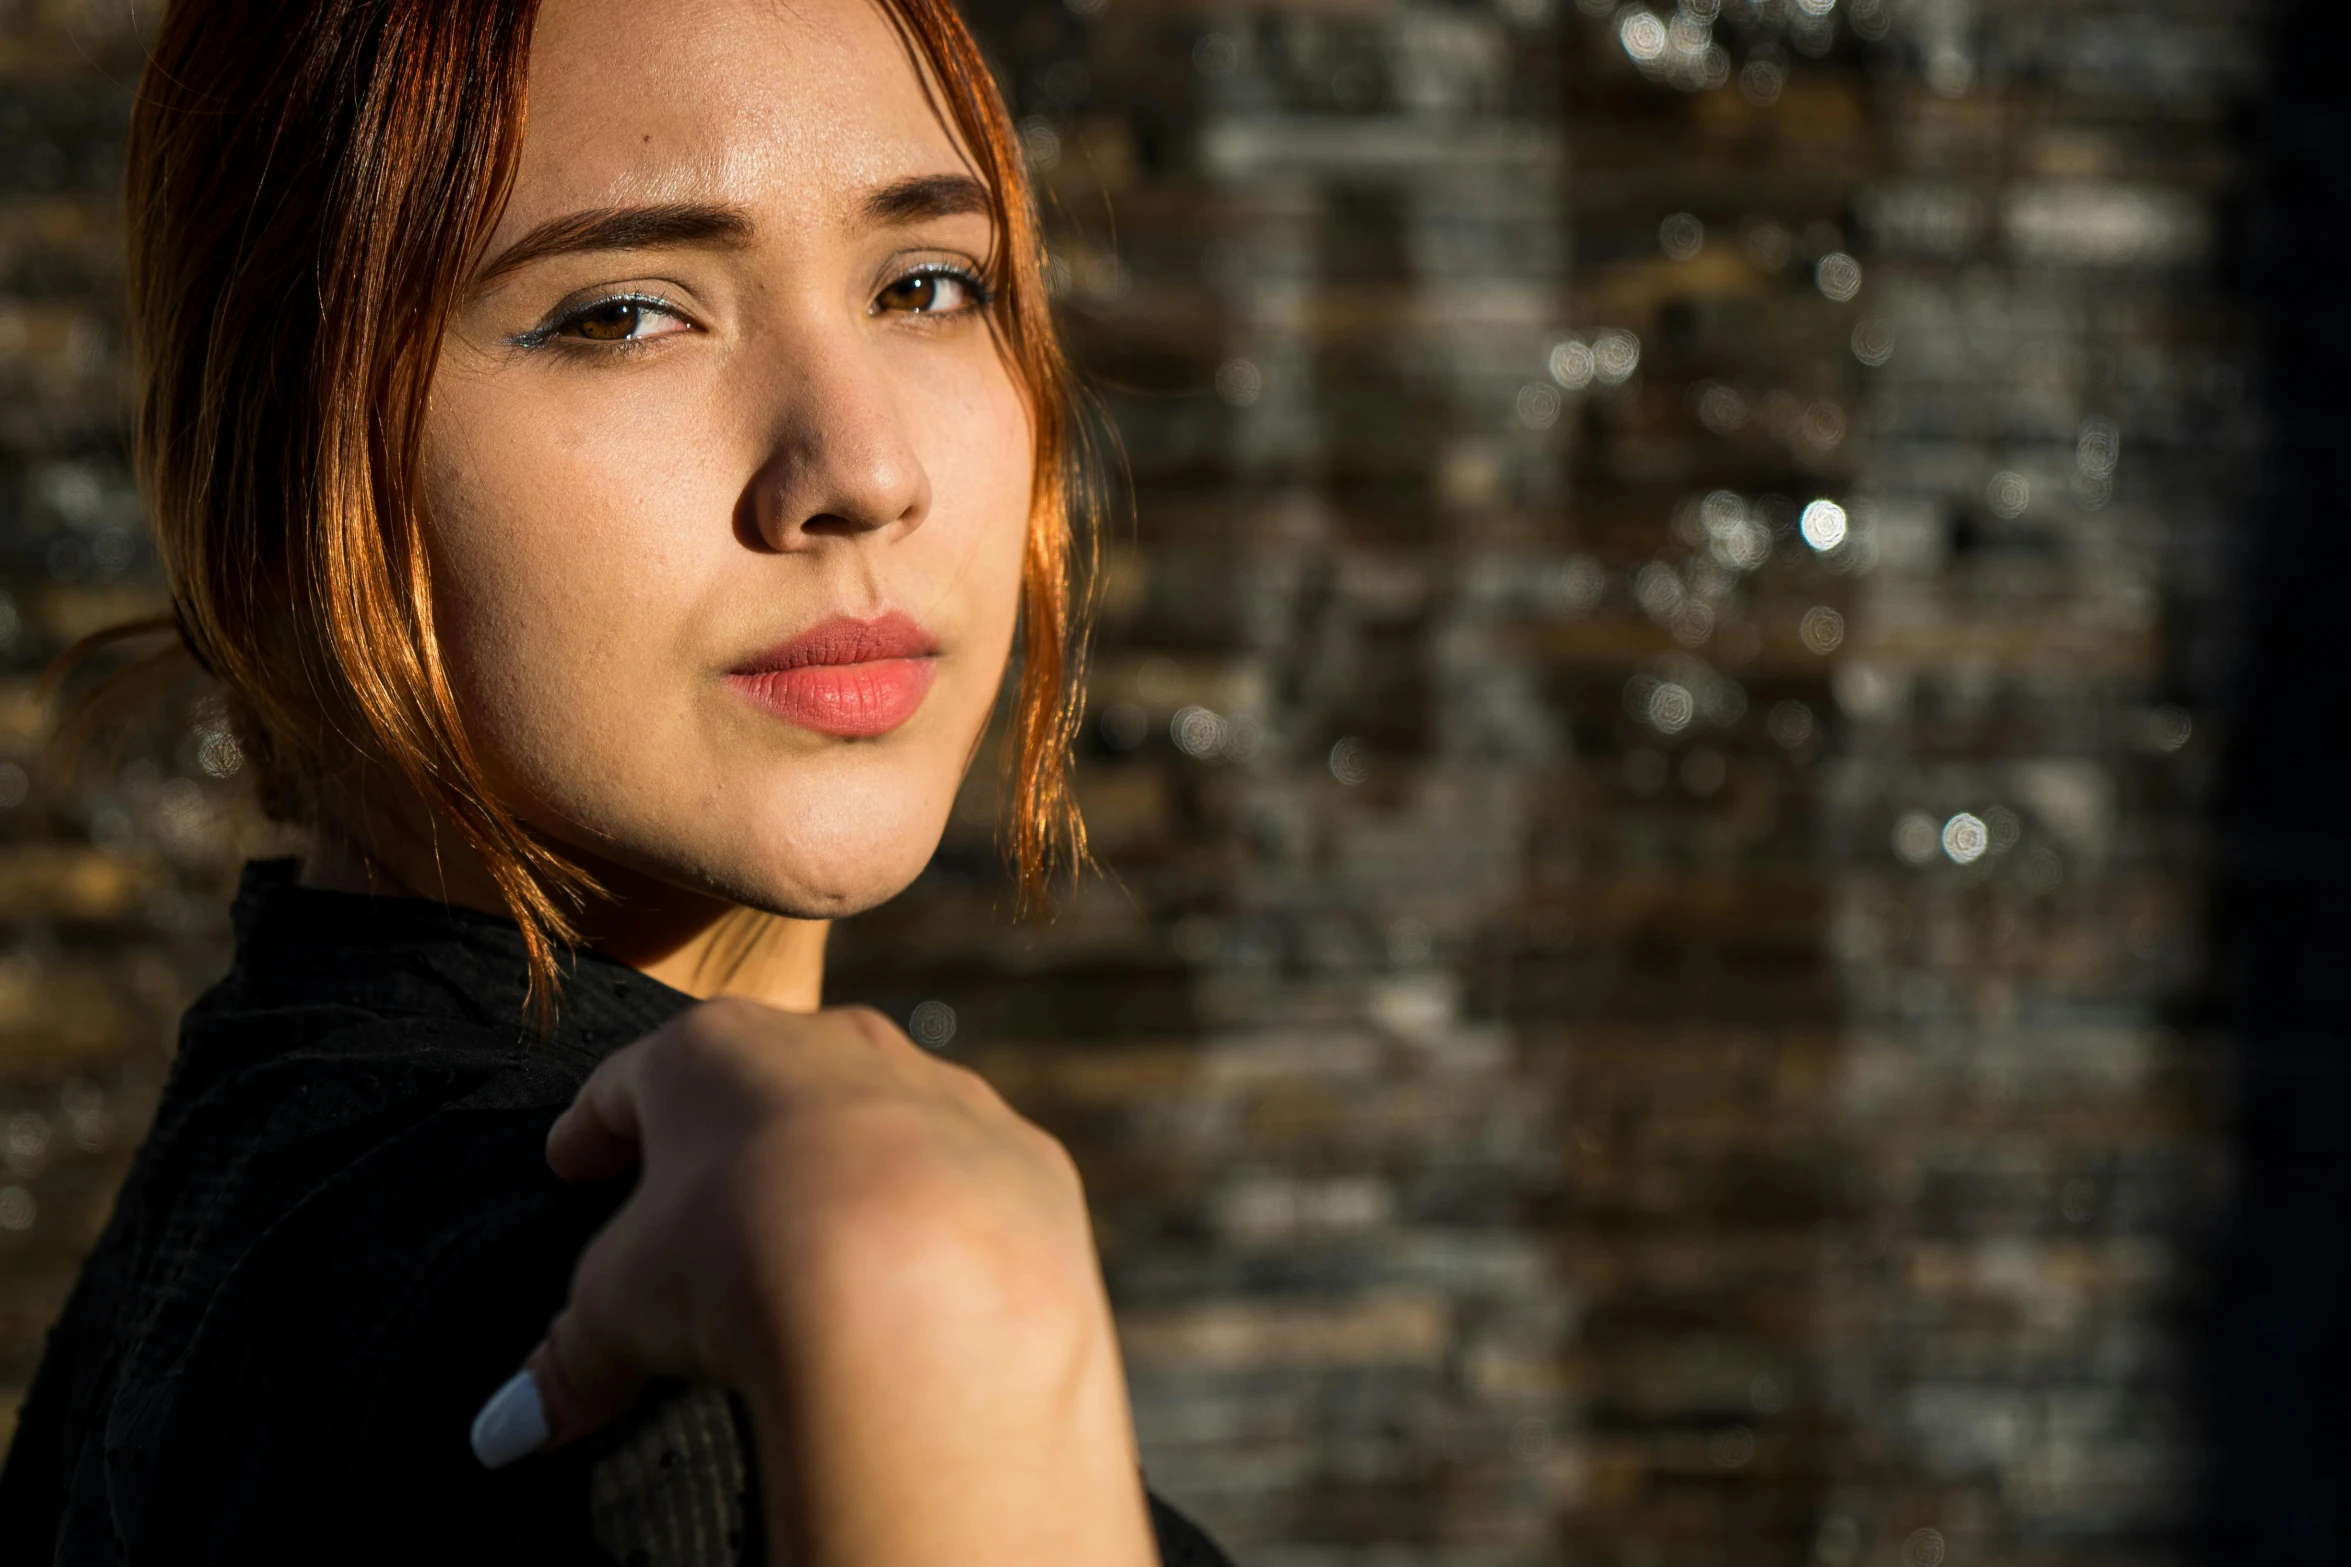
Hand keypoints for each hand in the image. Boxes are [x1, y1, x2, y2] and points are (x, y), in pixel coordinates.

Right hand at [468, 996, 1156, 1566]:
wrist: (922, 1281)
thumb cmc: (738, 1261)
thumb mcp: (624, 1309)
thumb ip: (566, 1359)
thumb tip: (499, 1435)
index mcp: (712, 1053)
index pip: (629, 1085)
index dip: (595, 1130)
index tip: (574, 1163)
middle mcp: (833, 1044)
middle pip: (761, 1081)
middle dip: (726, 1131)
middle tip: (695, 1188)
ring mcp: (938, 1090)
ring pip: (877, 1115)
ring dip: (844, 1161)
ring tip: (814, 1230)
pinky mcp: (1021, 1154)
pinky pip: (964, 1179)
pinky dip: (936, 1213)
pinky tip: (921, 1266)